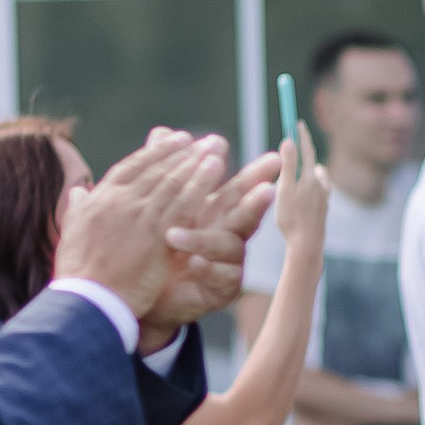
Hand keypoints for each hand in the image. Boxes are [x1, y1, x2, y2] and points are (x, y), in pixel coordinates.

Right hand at [54, 130, 222, 327]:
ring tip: (214, 149)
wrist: (87, 301)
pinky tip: (216, 172)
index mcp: (98, 200)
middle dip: (180, 152)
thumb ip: (78, 209)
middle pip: (156, 169)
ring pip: (172, 181)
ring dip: (195, 162)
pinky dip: (200, 184)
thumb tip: (78, 191)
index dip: (153, 152)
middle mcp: (119, 201)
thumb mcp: (71, 233)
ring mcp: (139, 216)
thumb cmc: (79, 274)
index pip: (129, 167)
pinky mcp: (157, 234)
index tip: (171, 140)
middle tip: (200, 140)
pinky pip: (184, 203)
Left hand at [141, 146, 279, 347]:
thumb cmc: (159, 248)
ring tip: (173, 235)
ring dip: (201, 239)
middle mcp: (229, 235)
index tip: (275, 158)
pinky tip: (192, 263)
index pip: (239, 188)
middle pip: (247, 215)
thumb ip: (166, 172)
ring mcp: (230, 262)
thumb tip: (162, 131)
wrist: (148, 293)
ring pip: (227, 246)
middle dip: (257, 202)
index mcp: (218, 212)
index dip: (257, 174)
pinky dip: (206, 269)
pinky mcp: (223, 289)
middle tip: (267, 191)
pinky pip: (220, 277)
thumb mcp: (162, 207)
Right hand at [272, 114, 329, 263]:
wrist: (307, 246)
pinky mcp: (323, 209)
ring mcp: (324, 197)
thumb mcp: (285, 190)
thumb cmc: (292, 219)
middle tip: (295, 145)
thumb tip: (289, 140)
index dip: (302, 136)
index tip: (298, 122)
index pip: (307, 150)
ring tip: (303, 170)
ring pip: (319, 178)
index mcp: (311, 178)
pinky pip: (320, 190)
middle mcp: (321, 185)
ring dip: (311, 170)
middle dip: (304, 153)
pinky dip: (314, 186)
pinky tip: (309, 194)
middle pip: (313, 163)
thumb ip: (287, 165)